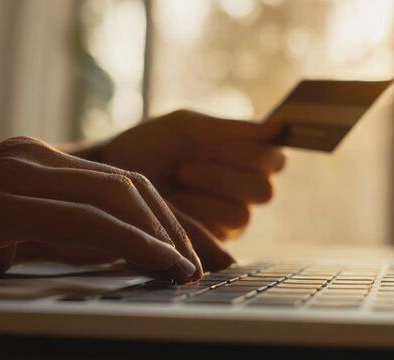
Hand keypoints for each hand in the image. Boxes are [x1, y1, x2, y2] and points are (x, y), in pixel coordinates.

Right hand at [0, 137, 225, 283]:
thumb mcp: (6, 234)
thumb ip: (56, 235)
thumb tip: (111, 254)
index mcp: (39, 163)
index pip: (123, 185)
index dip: (169, 219)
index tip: (204, 254)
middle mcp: (34, 157)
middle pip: (132, 186)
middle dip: (182, 226)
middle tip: (215, 265)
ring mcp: (14, 172)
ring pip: (114, 195)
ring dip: (163, 234)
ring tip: (191, 270)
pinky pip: (78, 218)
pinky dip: (127, 241)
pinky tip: (156, 262)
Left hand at [103, 110, 285, 238]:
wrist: (112, 173)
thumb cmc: (152, 145)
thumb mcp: (188, 128)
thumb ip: (234, 130)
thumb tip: (281, 125)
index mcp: (246, 158)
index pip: (274, 160)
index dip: (248, 154)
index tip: (210, 145)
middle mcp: (242, 191)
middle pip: (263, 191)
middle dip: (221, 176)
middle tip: (185, 166)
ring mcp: (227, 221)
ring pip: (240, 215)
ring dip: (203, 196)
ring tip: (175, 181)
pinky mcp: (209, 245)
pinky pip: (215, 235)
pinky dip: (190, 215)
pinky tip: (171, 203)